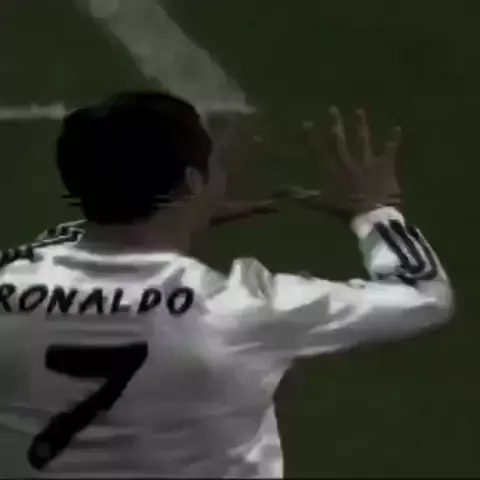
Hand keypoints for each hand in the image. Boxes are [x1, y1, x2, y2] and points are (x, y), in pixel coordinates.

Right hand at [284, 107, 402, 219]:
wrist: (372, 213)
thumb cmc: (345, 210)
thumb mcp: (320, 204)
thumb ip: (302, 196)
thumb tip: (279, 192)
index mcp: (333, 171)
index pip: (320, 150)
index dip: (313, 136)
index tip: (308, 122)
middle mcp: (349, 162)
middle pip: (341, 140)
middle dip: (336, 123)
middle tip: (332, 108)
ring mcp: (367, 162)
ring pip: (363, 139)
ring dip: (361, 124)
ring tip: (359, 110)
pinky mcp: (384, 165)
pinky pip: (389, 150)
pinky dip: (393, 139)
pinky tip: (397, 128)